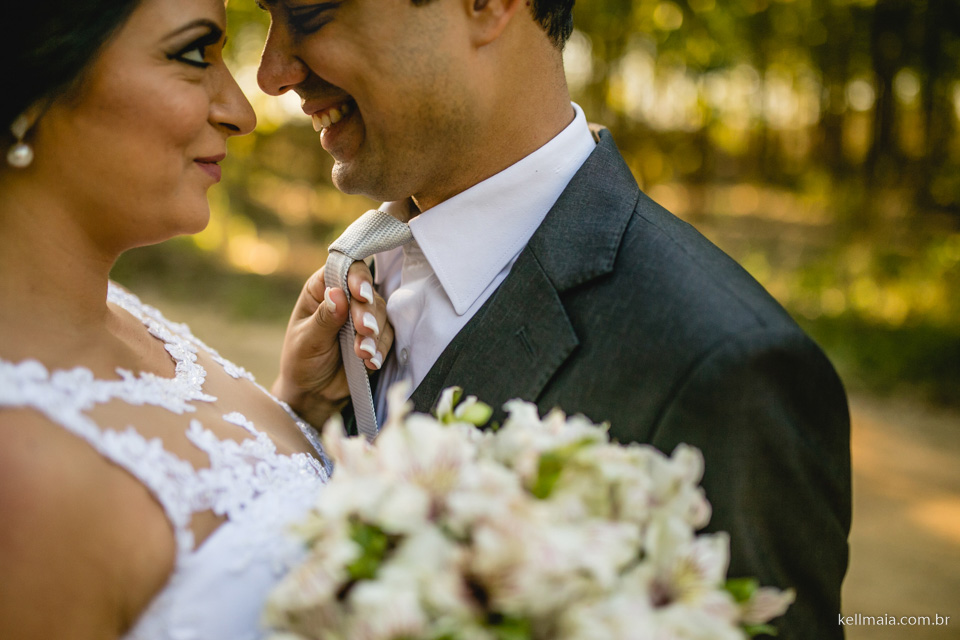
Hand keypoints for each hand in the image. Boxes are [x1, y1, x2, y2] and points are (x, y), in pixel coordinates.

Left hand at [271, 261, 393, 426]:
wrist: (314, 394)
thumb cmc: (301, 362)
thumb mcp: (307, 340)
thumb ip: (324, 318)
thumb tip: (337, 293)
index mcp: (322, 289)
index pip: (344, 269)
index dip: (356, 276)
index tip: (359, 293)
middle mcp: (345, 299)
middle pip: (369, 292)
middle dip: (368, 312)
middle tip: (363, 330)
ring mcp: (363, 317)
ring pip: (382, 314)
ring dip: (375, 334)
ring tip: (363, 354)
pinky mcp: (376, 337)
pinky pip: (388, 337)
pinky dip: (381, 349)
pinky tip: (371, 362)